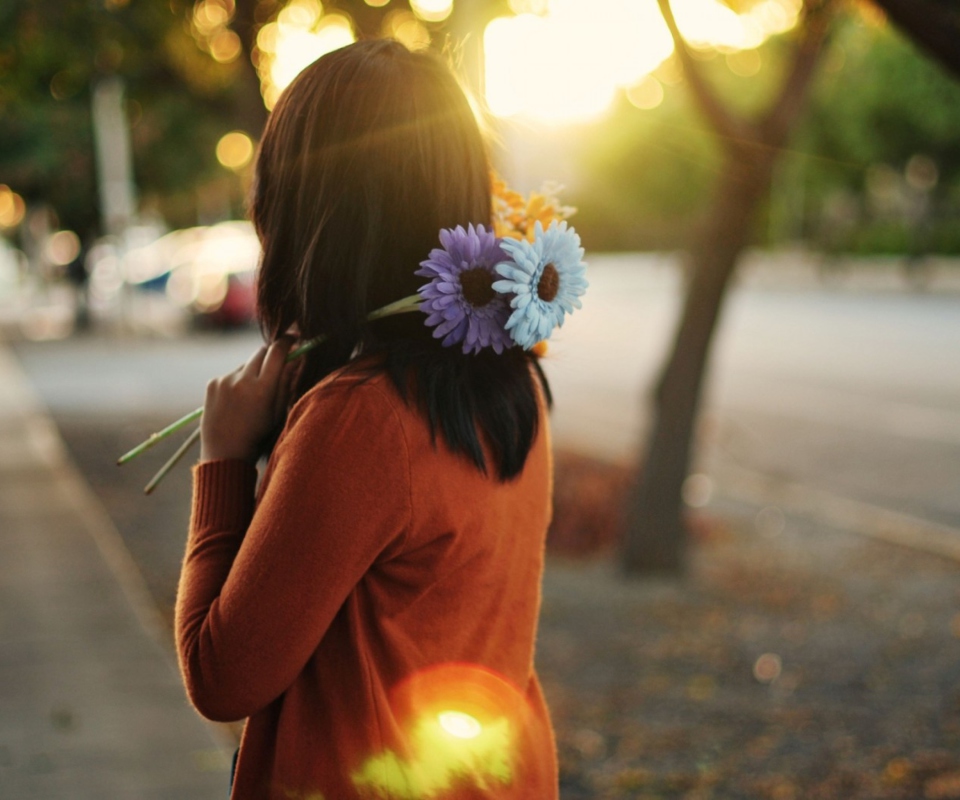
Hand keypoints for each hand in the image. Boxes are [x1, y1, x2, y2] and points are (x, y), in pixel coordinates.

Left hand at [200, 338, 297, 462]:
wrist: (224, 453)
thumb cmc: (258, 436)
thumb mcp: (278, 412)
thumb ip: (287, 383)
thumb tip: (297, 359)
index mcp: (263, 389)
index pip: (278, 352)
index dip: (288, 341)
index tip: (294, 338)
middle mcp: (242, 380)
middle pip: (262, 351)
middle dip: (272, 353)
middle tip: (279, 360)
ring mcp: (225, 380)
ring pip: (246, 364)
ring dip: (254, 371)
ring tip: (253, 396)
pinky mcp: (213, 383)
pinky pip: (232, 374)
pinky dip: (238, 381)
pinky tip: (237, 401)